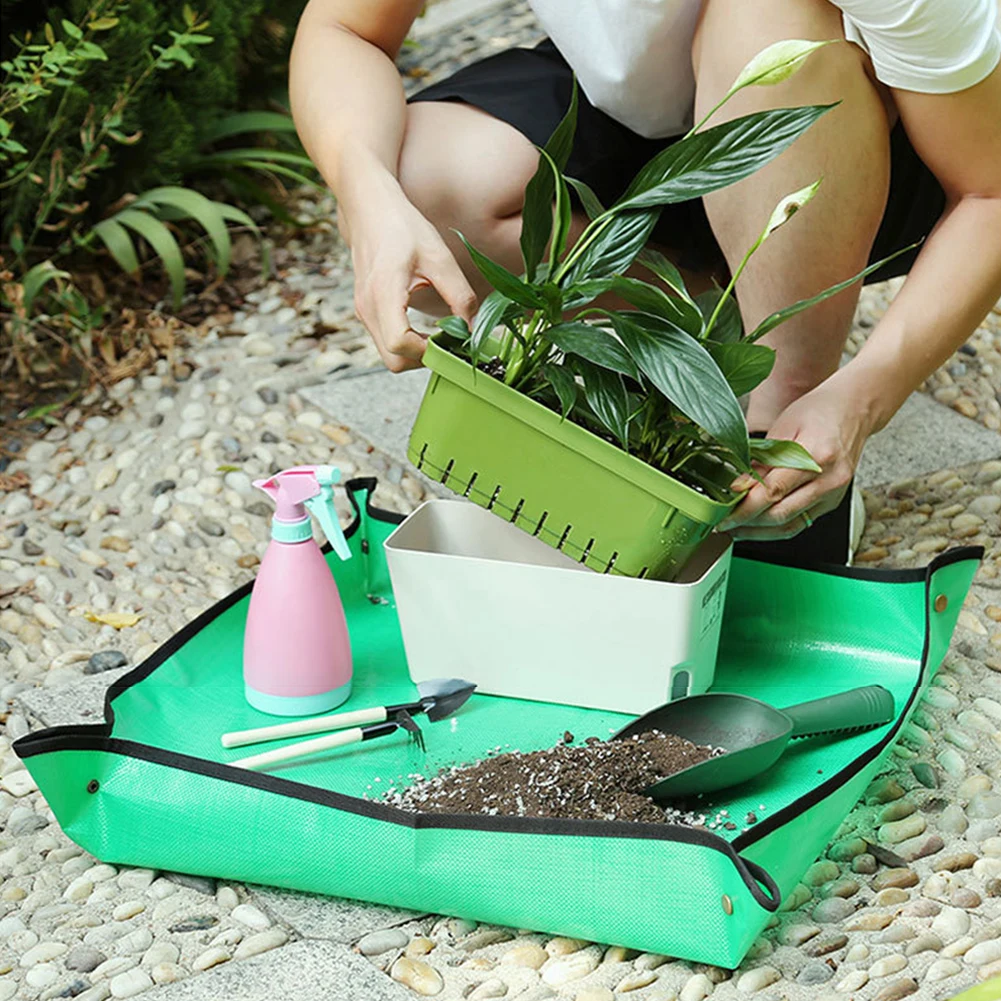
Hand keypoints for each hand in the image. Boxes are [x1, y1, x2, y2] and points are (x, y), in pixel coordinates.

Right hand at [342, 173, 475, 371]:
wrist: (369, 208)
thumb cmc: (402, 227)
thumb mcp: (440, 258)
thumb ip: (460, 297)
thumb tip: (474, 329)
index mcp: (383, 294)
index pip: (400, 344)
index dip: (427, 351)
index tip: (449, 340)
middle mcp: (368, 309)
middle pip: (393, 361)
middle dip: (423, 359)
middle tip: (448, 342)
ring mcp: (364, 312)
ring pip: (389, 355)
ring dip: (416, 352)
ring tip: (440, 333)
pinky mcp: (367, 311)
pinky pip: (387, 341)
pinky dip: (408, 343)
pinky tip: (426, 328)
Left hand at [719, 377, 873, 540]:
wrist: (853, 410)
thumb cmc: (818, 413)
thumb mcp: (783, 427)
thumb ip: (761, 460)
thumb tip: (738, 487)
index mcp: (817, 456)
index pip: (773, 492)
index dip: (745, 507)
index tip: (724, 513)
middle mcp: (830, 479)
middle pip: (781, 514)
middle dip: (748, 523)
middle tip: (725, 523)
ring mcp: (834, 494)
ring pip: (792, 525)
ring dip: (761, 533)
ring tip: (737, 530)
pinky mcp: (833, 502)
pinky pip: (802, 522)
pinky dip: (778, 527)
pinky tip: (759, 526)